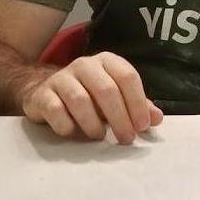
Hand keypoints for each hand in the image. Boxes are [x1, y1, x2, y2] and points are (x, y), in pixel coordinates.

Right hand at [22, 52, 163, 143]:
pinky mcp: (42, 94)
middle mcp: (85, 65)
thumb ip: (137, 105)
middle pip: (106, 90)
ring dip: (93, 123)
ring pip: (80, 100)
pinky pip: (55, 110)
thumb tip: (157, 119)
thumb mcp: (116, 96)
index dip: (138, 103)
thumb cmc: (89, 95)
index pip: (128, 77)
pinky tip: (74, 133)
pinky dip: (67, 126)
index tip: (143, 126)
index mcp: (107, 61)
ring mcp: (61, 78)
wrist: (45, 91)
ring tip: (100, 137)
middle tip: (126, 138)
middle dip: (119, 117)